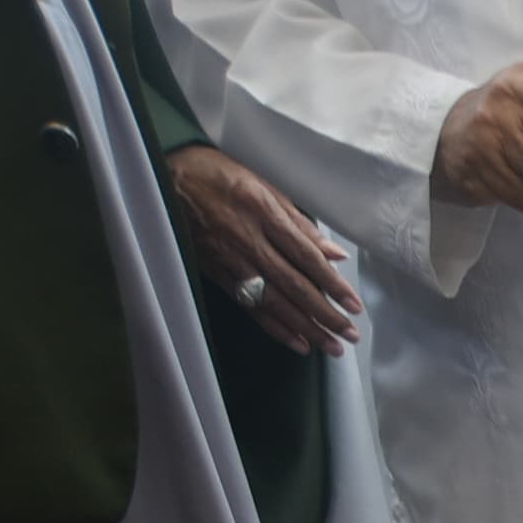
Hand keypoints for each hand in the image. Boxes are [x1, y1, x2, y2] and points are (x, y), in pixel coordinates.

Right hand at [162, 144, 357, 354]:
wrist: (169, 178)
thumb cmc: (220, 176)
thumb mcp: (263, 186)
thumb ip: (299, 223)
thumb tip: (334, 254)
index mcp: (263, 213)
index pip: (306, 257)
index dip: (332, 284)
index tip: (354, 305)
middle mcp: (247, 240)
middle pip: (294, 285)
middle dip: (324, 314)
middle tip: (350, 335)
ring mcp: (230, 260)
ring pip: (274, 302)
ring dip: (305, 328)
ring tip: (331, 346)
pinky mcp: (217, 274)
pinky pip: (250, 306)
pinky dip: (275, 327)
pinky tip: (297, 342)